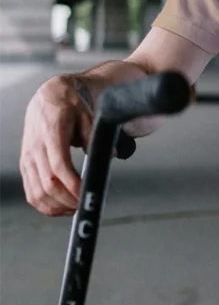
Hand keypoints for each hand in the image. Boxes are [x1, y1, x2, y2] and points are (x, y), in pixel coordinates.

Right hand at [19, 76, 91, 215]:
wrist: (48, 96)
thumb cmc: (69, 103)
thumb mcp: (87, 113)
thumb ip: (93, 137)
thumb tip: (107, 157)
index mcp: (51, 132)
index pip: (59, 166)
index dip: (72, 184)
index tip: (84, 194)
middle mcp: (36, 147)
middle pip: (48, 183)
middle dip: (68, 199)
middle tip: (84, 204)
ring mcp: (28, 157)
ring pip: (36, 192)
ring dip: (56, 206)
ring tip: (74, 208)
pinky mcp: (26, 164)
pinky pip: (30, 192)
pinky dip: (44, 205)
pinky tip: (59, 206)